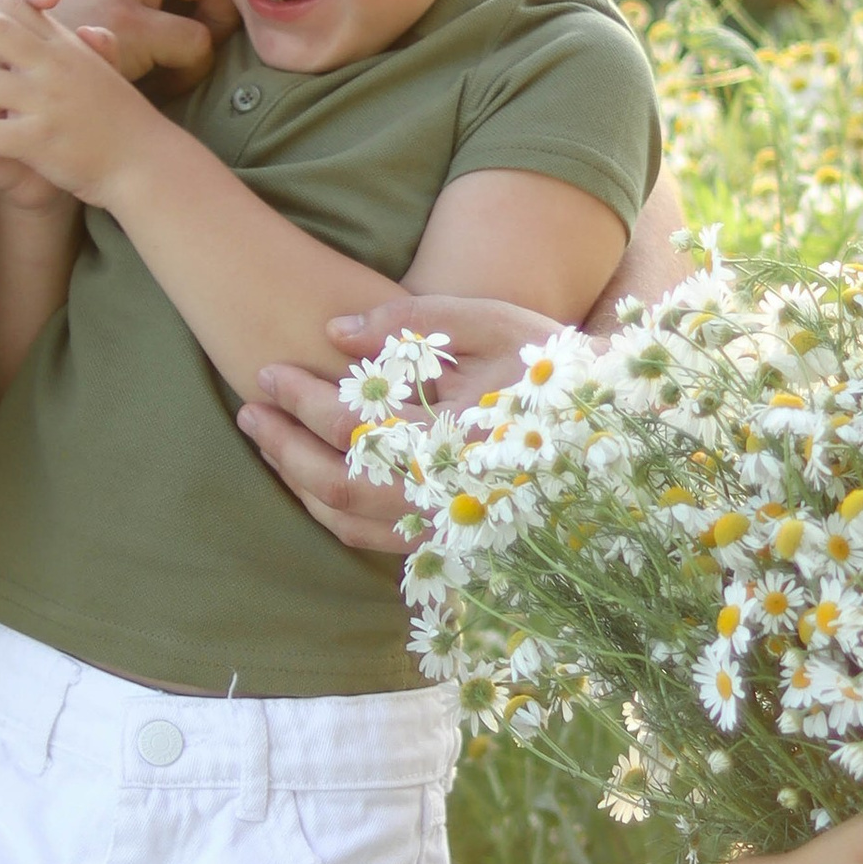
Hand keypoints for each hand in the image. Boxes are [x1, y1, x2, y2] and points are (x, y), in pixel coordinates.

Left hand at [236, 294, 570, 552]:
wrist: (612, 434)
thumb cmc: (549, 370)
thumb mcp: (492, 322)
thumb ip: (412, 322)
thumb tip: (334, 331)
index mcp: (452, 440)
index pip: (351, 425)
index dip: (299, 399)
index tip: (269, 371)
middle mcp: (443, 494)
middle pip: (334, 482)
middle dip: (281, 445)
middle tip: (250, 407)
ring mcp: (445, 525)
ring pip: (345, 520)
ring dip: (296, 481)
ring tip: (268, 438)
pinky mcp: (448, 541)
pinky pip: (370, 540)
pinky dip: (329, 512)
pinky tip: (311, 480)